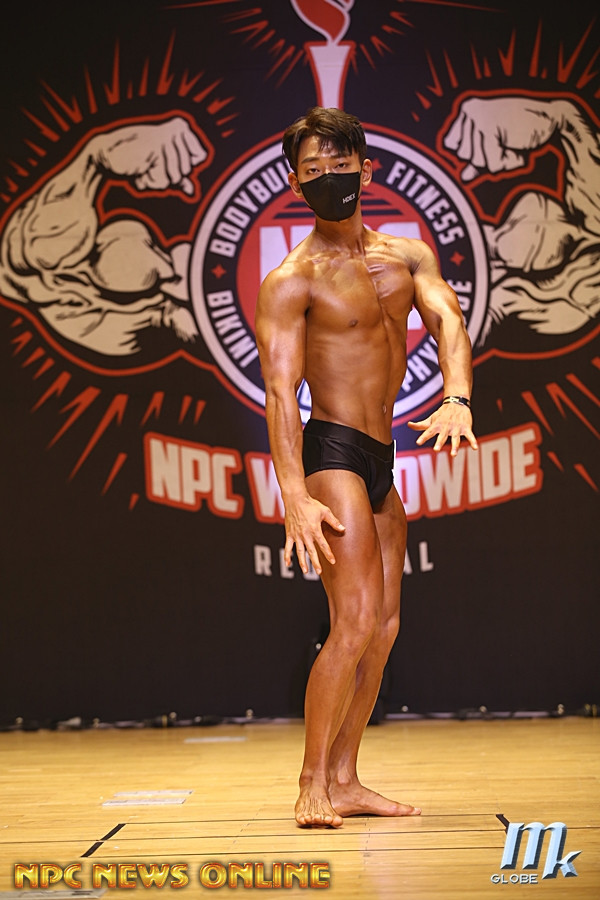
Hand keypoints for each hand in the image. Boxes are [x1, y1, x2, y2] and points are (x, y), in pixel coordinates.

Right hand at [95, 117, 208, 194]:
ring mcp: (166, 138)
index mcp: (179, 128)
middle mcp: (174, 129)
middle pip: (187, 169)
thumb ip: (177, 176)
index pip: (201, 156)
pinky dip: (151, 180)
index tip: (165, 158)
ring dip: (157, 177)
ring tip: (144, 164)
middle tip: (150, 162)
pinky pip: (163, 180)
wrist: (106, 155)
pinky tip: (141, 168)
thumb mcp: (158, 167)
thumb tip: (192, 191)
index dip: (185, 164)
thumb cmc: (130, 158)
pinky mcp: (155, 148)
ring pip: (175, 176)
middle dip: (169, 174)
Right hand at [283, 494, 344, 575]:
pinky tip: (288, 563)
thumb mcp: (325, 511)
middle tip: (319, 572)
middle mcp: (305, 534)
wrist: (295, 499)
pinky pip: (287, 547)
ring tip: (305, 571)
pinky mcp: (289, 534)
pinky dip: (287, 555)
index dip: (328, 554)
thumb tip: (343, 529)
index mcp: (315, 530)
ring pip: (299, 552)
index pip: (323, 545)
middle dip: (315, 563)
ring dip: (302, 562)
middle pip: (311, 551)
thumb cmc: (310, 504)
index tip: (333, 561)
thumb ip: (334, 521)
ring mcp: (296, 535)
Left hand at [408, 402, 477, 456]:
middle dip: (440, 442)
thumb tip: (409, 424)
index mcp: (437, 425)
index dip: (423, 437)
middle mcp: (446, 426)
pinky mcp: (466, 428)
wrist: (457, 402)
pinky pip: (470, 435)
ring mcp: (457, 427)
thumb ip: (420, 425)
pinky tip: (475, 448)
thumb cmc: (442, 414)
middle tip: (436, 450)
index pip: (429, 431)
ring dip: (455, 446)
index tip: (418, 442)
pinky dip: (473, 441)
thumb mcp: (431, 419)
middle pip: (442, 435)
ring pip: (456, 437)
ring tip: (453, 454)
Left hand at [443, 97, 557, 181]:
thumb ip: (478, 158)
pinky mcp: (489, 129)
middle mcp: (469, 110)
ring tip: (512, 142)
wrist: (553, 119)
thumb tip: (463, 178)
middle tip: (505, 140)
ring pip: (476, 162)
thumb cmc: (524, 127)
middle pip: (463, 156)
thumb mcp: (496, 143)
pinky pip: (491, 166)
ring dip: (498, 159)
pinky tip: (518, 146)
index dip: (472, 150)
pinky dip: (507, 162)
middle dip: (485, 156)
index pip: (451, 145)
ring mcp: (479, 119)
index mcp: (467, 108)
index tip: (492, 138)